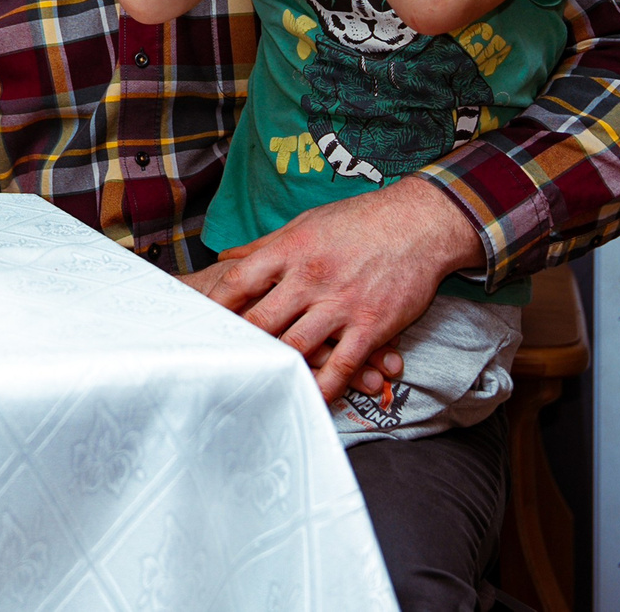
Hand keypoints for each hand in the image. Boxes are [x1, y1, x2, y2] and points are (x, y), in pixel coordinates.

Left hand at [189, 180, 481, 403]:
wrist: (419, 223)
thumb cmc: (358, 220)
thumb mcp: (305, 224)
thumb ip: (264, 246)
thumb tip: (226, 255)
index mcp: (288, 250)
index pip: (237, 282)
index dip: (215, 307)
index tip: (200, 325)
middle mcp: (309, 278)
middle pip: (261, 320)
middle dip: (240, 343)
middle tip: (221, 363)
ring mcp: (340, 304)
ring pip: (297, 346)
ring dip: (275, 366)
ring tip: (255, 384)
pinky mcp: (371, 326)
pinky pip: (342, 365)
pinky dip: (323, 386)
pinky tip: (307, 398)